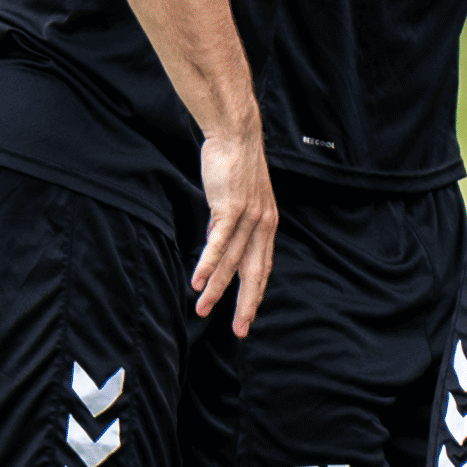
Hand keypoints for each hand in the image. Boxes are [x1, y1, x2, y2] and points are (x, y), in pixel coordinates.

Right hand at [189, 123, 283, 333]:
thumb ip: (228, 223)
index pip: (263, 267)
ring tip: (203, 310)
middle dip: (246, 305)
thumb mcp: (235, 199)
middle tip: (239, 331)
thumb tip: (215, 242)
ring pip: (232, 263)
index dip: (255, 293)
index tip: (248, 316)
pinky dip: (207, 265)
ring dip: (217, 289)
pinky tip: (198, 282)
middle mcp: (263, 225)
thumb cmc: (233, 164)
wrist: (234, 136)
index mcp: (267, 225)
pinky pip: (218, 244)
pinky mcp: (231, 209)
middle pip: (254, 273)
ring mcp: (248, 218)